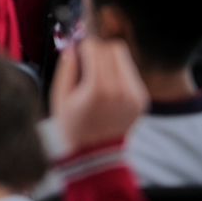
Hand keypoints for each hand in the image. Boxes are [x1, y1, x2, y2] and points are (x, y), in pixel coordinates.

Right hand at [51, 34, 146, 151]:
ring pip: (125, 59)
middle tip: (88, 61)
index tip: (77, 51)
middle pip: (114, 48)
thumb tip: (72, 47)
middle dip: (99, 50)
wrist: (95, 153)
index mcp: (98, 88)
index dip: (83, 46)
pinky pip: (131, 74)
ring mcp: (134, 95)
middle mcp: (121, 89)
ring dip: (110, 60)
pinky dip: (119, 73)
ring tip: (97, 74)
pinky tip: (108, 86)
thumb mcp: (60, 96)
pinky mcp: (142, 99)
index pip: (96, 47)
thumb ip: (67, 68)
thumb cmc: (73, 125)